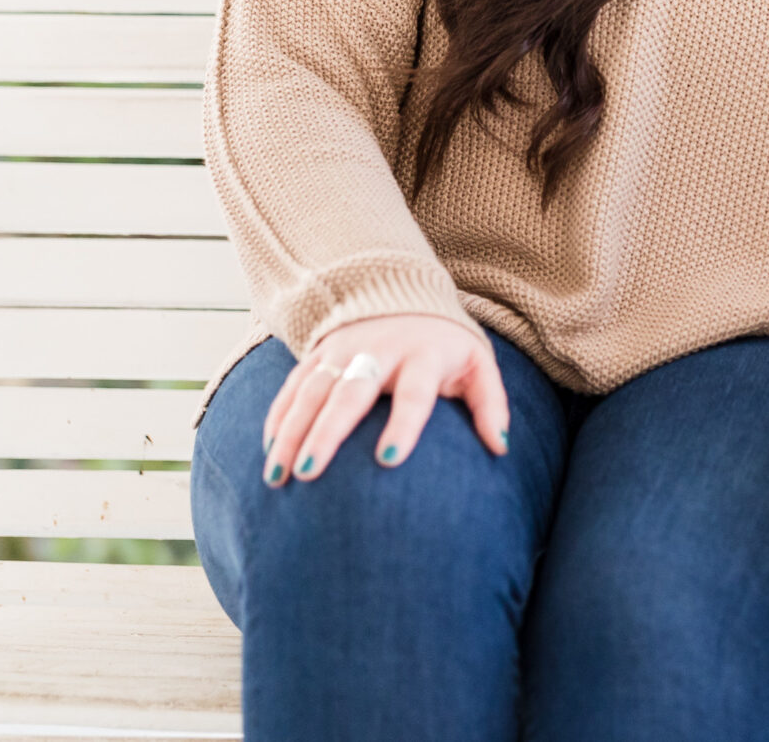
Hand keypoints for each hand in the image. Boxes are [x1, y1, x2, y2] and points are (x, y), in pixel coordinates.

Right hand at [260, 314, 509, 485]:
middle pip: (350, 394)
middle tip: (308, 473)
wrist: (402, 291)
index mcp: (422, 355)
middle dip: (327, 433)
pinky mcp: (318, 352)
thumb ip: (490, 404)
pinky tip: (269, 452)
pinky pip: (292, 386)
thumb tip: (500, 448)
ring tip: (277, 476)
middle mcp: (378, 350)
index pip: (414, 393)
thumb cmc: (444, 346)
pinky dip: (278, 417)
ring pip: (311, 391)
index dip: (404, 424)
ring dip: (290, 432)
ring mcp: (343, 349)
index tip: (390, 460)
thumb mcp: (476, 365)